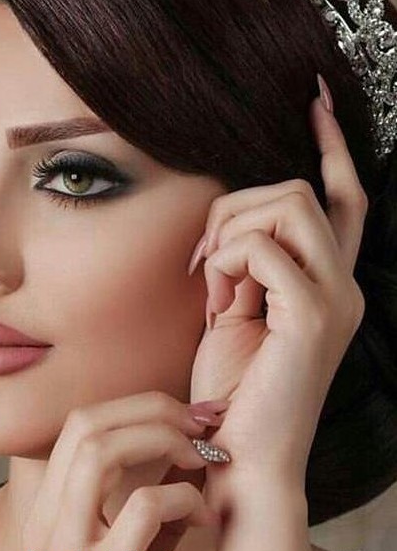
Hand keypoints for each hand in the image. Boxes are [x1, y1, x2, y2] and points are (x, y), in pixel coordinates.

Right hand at [20, 391, 222, 550]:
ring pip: (99, 449)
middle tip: (199, 424)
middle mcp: (45, 526)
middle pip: (85, 424)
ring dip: (162, 438)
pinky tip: (202, 519)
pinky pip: (142, 507)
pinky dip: (183, 498)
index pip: (78, 423)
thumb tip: (181, 430)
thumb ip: (131, 489)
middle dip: (152, 408)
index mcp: (49, 510)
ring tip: (200, 457)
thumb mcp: (119, 537)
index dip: (135, 404)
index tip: (182, 411)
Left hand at [188, 93, 367, 488]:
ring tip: (214, 284)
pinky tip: (217, 300)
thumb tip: (229, 225)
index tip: (316, 100)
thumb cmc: (231, 384)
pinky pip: (261, 246)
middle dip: (235, 209)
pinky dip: (226, 262)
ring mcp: (334, 297)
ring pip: (284, 204)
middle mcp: (344, 284)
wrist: (238, 451)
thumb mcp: (235, 307)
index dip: (332, 146)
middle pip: (297, 190)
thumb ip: (245, 261)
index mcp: (326, 281)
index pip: (342, 198)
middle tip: (207, 259)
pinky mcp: (313, 314)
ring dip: (230, 234)